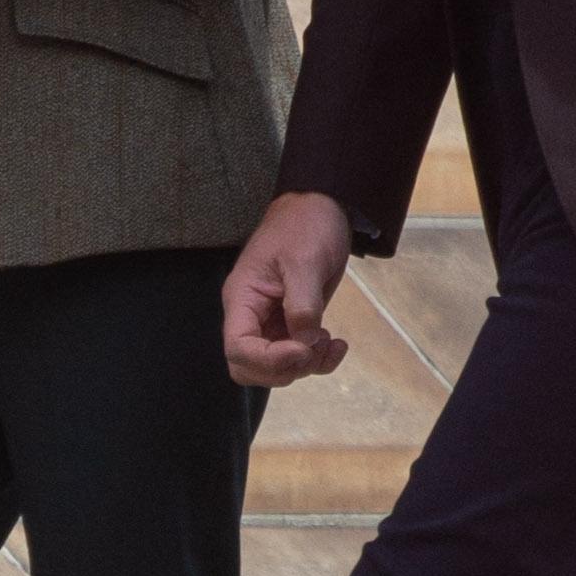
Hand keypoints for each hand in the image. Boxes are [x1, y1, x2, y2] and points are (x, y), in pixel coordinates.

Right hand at [223, 192, 352, 387]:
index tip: (303, 349)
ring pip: (275, 367)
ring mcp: (270, 320)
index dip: (269, 360)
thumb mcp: (305, 261)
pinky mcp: (291, 322)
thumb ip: (302, 304)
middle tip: (314, 348)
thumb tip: (305, 343)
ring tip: (330, 342)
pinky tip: (336, 344)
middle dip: (284, 369)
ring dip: (304, 366)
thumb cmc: (306, 225)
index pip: (239, 349)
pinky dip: (316, 359)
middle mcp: (251, 314)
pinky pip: (296, 356)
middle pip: (250, 367)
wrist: (321, 206)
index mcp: (243, 298)